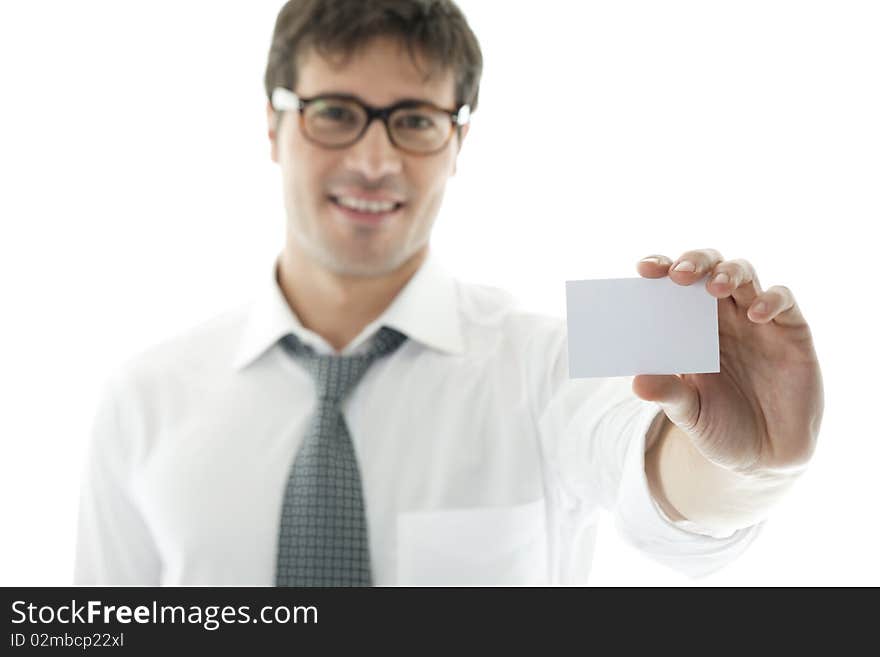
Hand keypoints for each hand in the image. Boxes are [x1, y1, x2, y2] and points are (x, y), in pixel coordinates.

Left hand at [633, 249, 823, 473]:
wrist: (764, 459)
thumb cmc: (720, 428)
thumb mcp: (690, 415)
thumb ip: (668, 395)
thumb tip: (637, 382)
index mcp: (689, 327)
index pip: (673, 285)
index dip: (661, 268)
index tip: (643, 268)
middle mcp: (722, 317)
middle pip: (710, 268)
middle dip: (695, 262)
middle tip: (679, 275)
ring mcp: (758, 321)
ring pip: (745, 275)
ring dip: (728, 273)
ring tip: (713, 288)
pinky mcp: (791, 332)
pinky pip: (783, 301)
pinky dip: (771, 300)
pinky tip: (756, 316)